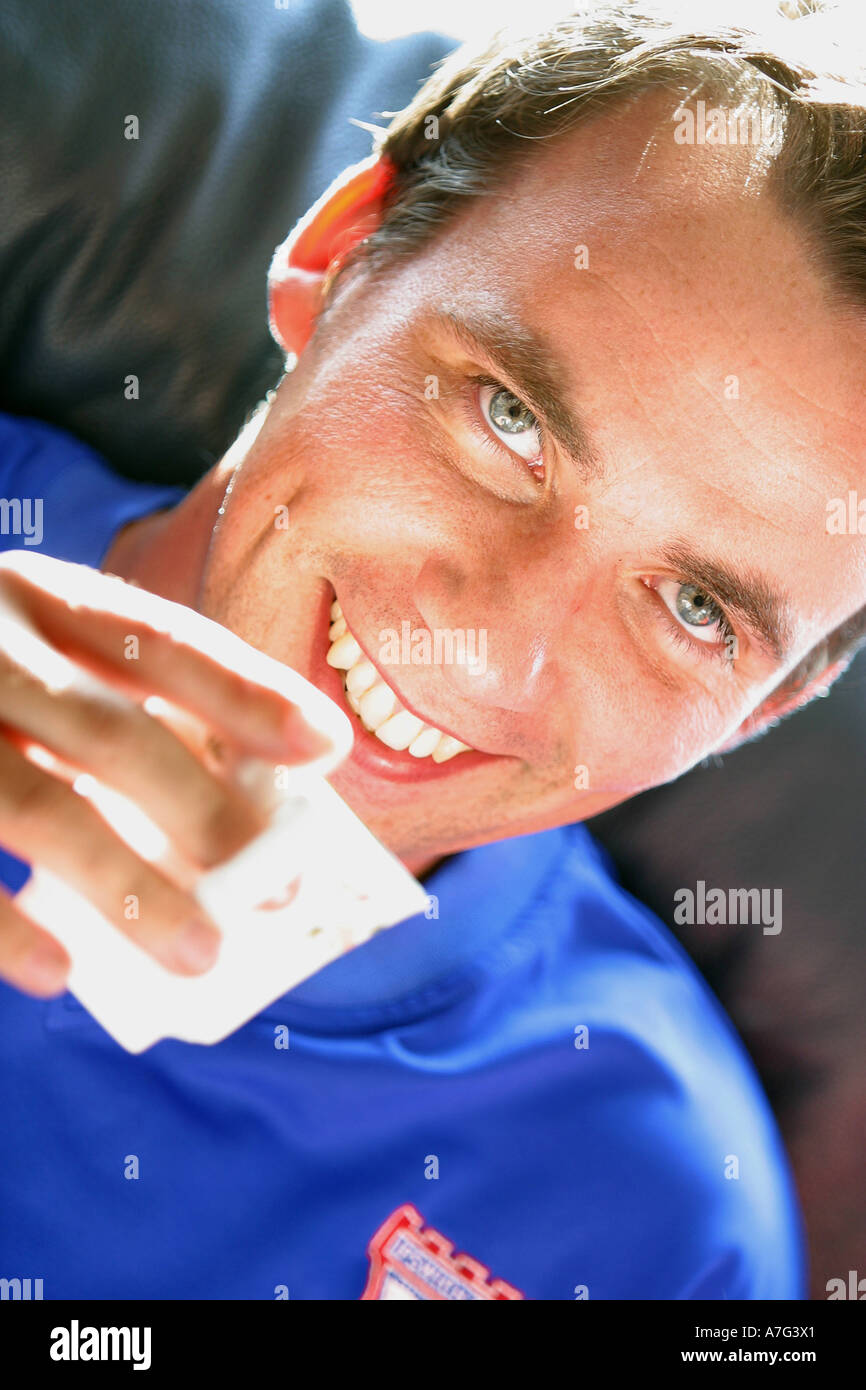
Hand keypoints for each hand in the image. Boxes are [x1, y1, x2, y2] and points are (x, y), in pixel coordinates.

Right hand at [0, 551, 351, 996]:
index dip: (245, 690)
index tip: (327, 742)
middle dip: (200, 811)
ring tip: (200, 954)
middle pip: (109, 730)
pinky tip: (59, 975)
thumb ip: (99, 698)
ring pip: (37, 805)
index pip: (156, 639)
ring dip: (126, 887)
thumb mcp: (20, 646)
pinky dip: (2, 928)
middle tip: (276, 887)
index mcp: (32, 596)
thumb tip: (228, 797)